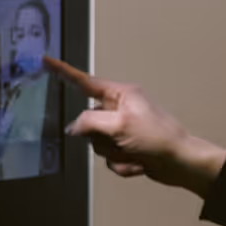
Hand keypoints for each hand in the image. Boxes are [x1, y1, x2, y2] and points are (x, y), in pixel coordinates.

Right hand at [46, 56, 225, 196]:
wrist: (180, 163)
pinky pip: (110, 158)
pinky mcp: (126, 148)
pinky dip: (123, 164)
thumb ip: (89, 122)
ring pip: (97, 144)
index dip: (63, 72)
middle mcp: (119, 110)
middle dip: (101, 138)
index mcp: (120, 94)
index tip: (45, 60)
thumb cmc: (157, 137)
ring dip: (114, 153)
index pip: (84, 82)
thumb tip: (73, 127)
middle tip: (121, 141)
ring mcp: (122, 130)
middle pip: (87, 122)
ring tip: (134, 153)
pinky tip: (139, 164)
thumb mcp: (119, 125)